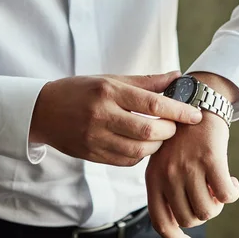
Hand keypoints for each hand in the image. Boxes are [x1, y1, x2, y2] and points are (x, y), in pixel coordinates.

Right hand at [29, 71, 202, 165]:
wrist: (42, 110)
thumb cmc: (81, 90)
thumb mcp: (111, 79)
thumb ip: (146, 82)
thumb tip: (177, 76)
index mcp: (108, 91)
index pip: (152, 104)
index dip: (179, 111)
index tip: (196, 114)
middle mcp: (101, 115)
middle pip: (148, 131)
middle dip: (169, 131)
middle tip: (175, 126)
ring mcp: (94, 138)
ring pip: (138, 151)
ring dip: (156, 146)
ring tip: (160, 136)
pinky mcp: (91, 154)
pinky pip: (125, 161)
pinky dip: (140, 155)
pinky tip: (143, 145)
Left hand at [146, 111, 238, 237]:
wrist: (197, 101)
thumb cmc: (183, 135)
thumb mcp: (164, 160)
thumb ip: (168, 187)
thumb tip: (184, 222)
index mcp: (153, 178)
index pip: (160, 222)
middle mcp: (168, 175)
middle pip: (189, 219)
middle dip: (204, 214)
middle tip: (210, 197)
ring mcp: (188, 168)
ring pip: (208, 211)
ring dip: (219, 205)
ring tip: (221, 188)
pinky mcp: (210, 160)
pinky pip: (227, 196)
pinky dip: (233, 193)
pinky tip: (233, 181)